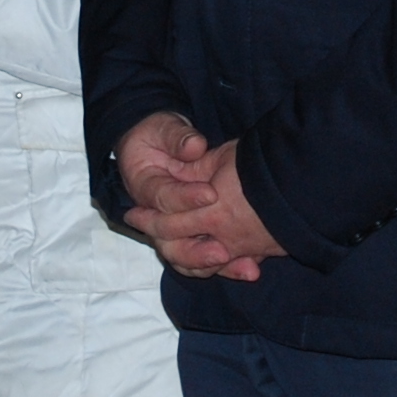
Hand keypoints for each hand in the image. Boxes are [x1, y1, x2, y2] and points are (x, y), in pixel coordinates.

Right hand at [113, 113, 276, 280]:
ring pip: (187, 258)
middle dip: (198, 249)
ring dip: (213, 265)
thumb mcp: (164, 128)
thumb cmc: (160, 134)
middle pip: (170, 244)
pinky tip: (251, 268)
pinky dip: (226, 266)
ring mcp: (174, 230)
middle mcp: (156, 215)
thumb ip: (178, 137)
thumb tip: (194, 146)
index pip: (164, 198)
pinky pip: (203, 260)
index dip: (186, 198)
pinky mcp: (193, 235)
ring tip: (245, 267)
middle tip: (224, 249)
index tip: (212, 194)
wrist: (156, 145)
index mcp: (145, 186)